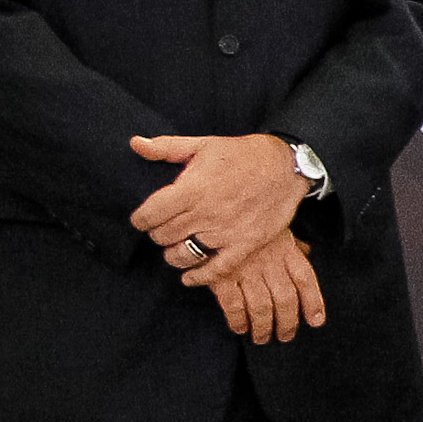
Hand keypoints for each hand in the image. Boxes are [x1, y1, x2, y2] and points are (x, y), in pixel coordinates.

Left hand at [130, 133, 307, 282]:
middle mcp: (206, 213)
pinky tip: (190, 278)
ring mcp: (227, 231)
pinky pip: (217, 269)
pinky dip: (200, 277)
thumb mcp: (203, 144)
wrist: (286, 165)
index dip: (140, 219)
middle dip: (158, 233)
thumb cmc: (243, 154)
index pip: (149, 215)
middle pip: (163, 236)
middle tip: (164, 228)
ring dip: (174, 254)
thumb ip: (166, 147)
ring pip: (183, 255)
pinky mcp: (246, 244)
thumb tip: (136, 143)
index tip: (143, 219)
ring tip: (177, 247)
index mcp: (192, 188)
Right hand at [188, 230, 325, 342]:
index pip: (305, 280)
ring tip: (262, 338)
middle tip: (285, 336)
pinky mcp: (220, 275)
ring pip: (261, 307)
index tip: (316, 321)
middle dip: (287, 323)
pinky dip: (238, 320)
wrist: (214, 206)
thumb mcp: (275, 224)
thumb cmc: (247, 217)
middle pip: (285, 299)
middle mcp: (268, 262)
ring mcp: (245, 269)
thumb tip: (307, 251)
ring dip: (263, 327)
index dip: (313, 303)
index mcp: (284, 249)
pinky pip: (233, 305)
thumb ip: (291, 243)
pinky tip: (239, 328)